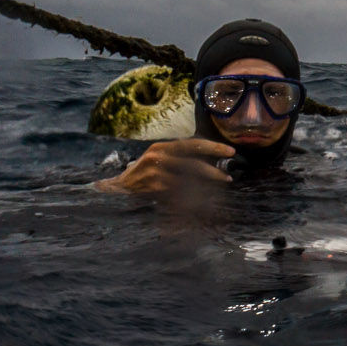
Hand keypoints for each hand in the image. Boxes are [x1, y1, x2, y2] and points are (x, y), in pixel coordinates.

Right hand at [94, 137, 234, 193]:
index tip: (230, 151)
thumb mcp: (159, 159)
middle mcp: (158, 156)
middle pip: (192, 162)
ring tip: (218, 187)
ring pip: (188, 179)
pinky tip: (200, 202)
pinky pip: (178, 194)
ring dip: (205, 185)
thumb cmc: (143, 174)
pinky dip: (191, 198)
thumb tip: (210, 159)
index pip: (192, 144)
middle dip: (213, 170)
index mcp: (162, 147)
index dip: (213, 147)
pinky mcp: (152, 188)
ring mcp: (154, 173)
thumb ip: (180, 158)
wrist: (116, 189)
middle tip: (227, 177)